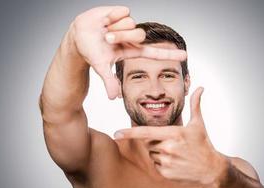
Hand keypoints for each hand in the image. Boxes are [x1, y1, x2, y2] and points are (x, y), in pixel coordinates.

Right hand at [69, 6, 186, 98]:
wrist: (79, 35)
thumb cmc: (92, 51)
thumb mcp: (101, 67)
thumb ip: (109, 81)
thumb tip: (113, 98)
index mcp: (132, 50)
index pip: (154, 52)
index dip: (169, 54)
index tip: (185, 56)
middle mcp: (132, 37)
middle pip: (140, 34)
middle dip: (122, 36)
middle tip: (107, 39)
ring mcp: (128, 24)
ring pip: (131, 23)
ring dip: (114, 28)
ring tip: (104, 31)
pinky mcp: (121, 12)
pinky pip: (123, 12)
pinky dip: (111, 17)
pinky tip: (105, 20)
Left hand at [114, 87, 227, 187]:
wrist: (211, 169)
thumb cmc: (203, 145)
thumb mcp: (198, 124)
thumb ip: (195, 105)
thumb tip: (200, 88)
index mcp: (174, 134)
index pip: (146, 132)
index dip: (130, 133)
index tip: (117, 134)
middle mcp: (168, 148)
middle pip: (149, 142)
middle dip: (156, 141)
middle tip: (173, 143)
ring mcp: (167, 162)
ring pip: (152, 154)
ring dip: (159, 153)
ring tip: (176, 153)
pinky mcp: (166, 173)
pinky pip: (156, 165)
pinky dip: (162, 163)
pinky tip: (175, 163)